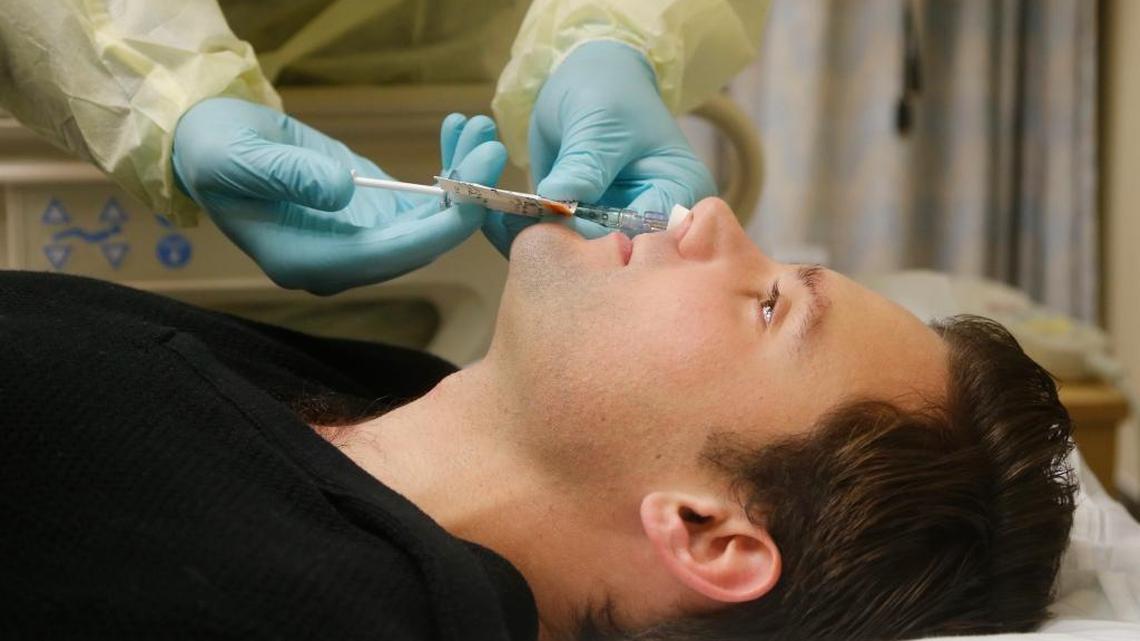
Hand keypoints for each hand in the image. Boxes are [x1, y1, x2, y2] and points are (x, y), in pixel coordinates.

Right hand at [173, 98, 506, 293]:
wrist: (211, 140)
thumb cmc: (215, 150)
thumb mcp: (240, 157)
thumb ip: (290, 176)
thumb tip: (343, 193)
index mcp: (307, 261)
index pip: (387, 257)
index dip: (436, 231)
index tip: (475, 196)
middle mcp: (341, 262)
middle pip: (419, 244)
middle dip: (463, 200)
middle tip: (491, 149)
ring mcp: (360, 241)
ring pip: (428, 223)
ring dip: (462, 181)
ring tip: (481, 131)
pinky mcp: (372, 215)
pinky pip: (423, 204)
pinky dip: (448, 173)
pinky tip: (461, 135)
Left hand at [483, 40, 715, 256]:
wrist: (586, 79)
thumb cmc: (607, 90)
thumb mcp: (600, 122)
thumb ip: (585, 165)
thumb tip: (558, 202)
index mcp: (678, 197)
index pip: (644, 239)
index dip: (600, 240)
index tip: (557, 221)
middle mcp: (651, 224)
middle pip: (611, 261)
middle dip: (562, 248)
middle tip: (521, 222)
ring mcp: (612, 230)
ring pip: (573, 261)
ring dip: (532, 240)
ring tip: (502, 211)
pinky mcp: (577, 230)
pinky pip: (549, 246)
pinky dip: (519, 233)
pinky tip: (496, 212)